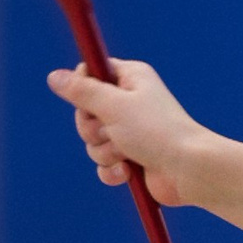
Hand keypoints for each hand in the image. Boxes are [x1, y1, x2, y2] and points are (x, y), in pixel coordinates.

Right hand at [46, 60, 210, 206]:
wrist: (188, 170)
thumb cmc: (156, 131)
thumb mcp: (114, 105)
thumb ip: (82, 91)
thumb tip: (54, 75)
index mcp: (131, 79)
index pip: (92, 72)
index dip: (83, 87)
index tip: (91, 99)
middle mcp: (130, 102)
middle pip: (85, 111)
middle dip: (92, 128)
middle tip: (110, 131)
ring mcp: (131, 132)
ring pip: (92, 141)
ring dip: (105, 151)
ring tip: (127, 152)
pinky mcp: (131, 158)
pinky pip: (103, 164)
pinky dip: (112, 170)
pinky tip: (129, 171)